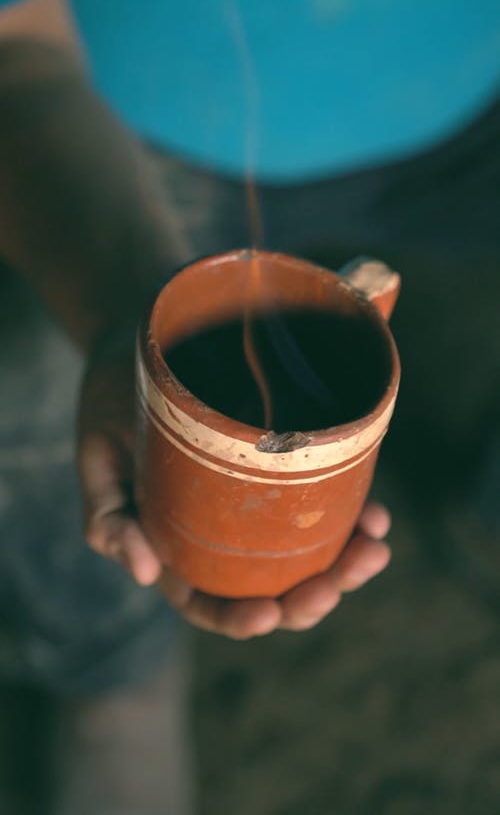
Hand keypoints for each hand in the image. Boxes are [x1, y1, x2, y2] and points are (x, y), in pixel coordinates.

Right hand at [78, 337, 390, 639]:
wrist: (149, 344)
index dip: (239, 619)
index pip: (208, 601)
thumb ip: (107, 515)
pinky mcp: (285, 468)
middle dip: (310, 598)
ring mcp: (258, 503)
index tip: (270, 615)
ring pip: (307, 553)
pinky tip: (375, 512)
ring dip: (346, 563)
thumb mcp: (98, 456)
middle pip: (270, 587)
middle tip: (338, 583)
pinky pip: (324, 503)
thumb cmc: (114, 401)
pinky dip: (354, 514)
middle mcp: (222, 534)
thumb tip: (143, 573)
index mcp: (175, 546)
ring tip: (375, 547)